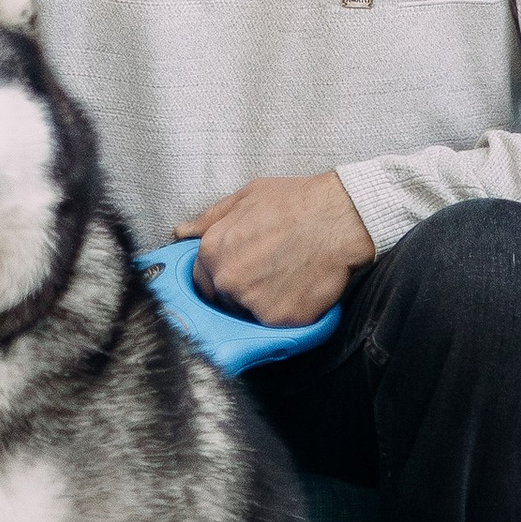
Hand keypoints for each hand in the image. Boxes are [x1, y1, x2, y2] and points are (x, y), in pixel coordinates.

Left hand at [176, 174, 370, 326]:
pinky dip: (287, 311)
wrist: (339, 219)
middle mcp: (228, 281)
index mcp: (213, 252)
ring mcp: (253, 304)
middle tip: (268, 270)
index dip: (220, 275)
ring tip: (286, 275)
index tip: (240, 270)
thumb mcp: (246, 197)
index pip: (201, 280)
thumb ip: (209, 219)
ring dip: (263, 303)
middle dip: (241, 290)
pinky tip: (299, 287)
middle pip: (223, 301)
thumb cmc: (296, 203)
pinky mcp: (281, 320)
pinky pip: (277, 324)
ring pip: (249, 315)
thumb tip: (181, 232)